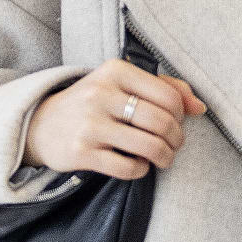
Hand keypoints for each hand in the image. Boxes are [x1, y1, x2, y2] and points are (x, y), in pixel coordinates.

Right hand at [26, 59, 208, 180]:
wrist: (40, 124)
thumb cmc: (93, 102)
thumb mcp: (122, 84)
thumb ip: (164, 88)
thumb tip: (200, 107)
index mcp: (115, 71)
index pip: (169, 97)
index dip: (180, 116)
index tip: (175, 123)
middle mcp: (101, 94)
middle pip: (162, 123)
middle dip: (176, 140)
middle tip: (173, 145)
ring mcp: (90, 124)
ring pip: (150, 147)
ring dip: (164, 158)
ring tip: (162, 158)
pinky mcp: (82, 152)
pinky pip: (129, 168)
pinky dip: (141, 170)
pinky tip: (137, 164)